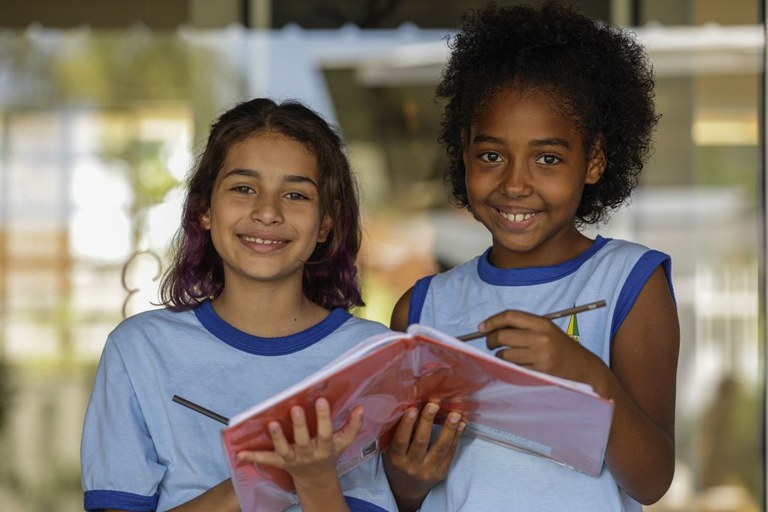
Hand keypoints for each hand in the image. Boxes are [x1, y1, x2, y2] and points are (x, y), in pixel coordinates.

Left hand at [237, 398, 361, 488]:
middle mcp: (308, 453)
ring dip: (277, 438)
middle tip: (295, 408)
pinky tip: (240, 453)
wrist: (316, 479)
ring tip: (271, 424)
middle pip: (304, 440)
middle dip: (299, 425)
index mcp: (325, 447)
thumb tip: (360, 407)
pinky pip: (267, 460)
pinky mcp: (280, 462)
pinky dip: (253, 457)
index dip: (323, 417)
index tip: (321, 400)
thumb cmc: (329, 454)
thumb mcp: (344, 442)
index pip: (326, 432)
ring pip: (284, 449)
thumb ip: (352, 425)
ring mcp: (293, 459)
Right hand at [383, 402, 463, 511]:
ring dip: (449, 430)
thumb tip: (414, 407)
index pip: (401, 441)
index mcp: (396, 459)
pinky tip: (461, 425)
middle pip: (421, 442)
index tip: (413, 409)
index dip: (407, 425)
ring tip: (455, 415)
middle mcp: (411, 466)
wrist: (408, 488)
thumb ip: (401, 434)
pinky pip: (450, 453)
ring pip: (440, 448)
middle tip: (434, 405)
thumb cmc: (398, 462)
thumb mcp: (393, 451)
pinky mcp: (441, 473)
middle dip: (428, 422)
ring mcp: (428, 471)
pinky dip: (456, 438)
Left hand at [479, 309, 604, 382]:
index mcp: (542, 323)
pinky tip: (520, 366)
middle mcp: (541, 338)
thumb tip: (491, 328)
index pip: (510, 316)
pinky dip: (511, 368)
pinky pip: (513, 369)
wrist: (585, 370)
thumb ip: (523, 327)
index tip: (481, 327)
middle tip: (490, 344)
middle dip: (490, 340)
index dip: (492, 321)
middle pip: (502, 336)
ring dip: (501, 356)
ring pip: (504, 355)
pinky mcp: (538, 373)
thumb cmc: (562, 349)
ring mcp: (539, 357)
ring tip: (510, 356)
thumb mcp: (547, 331)